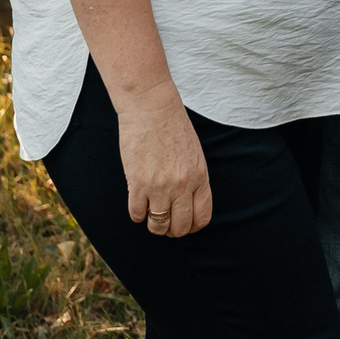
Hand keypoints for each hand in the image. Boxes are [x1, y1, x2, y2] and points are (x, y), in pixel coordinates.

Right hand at [117, 86, 212, 236]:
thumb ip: (194, 179)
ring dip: (155, 226)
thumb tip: (188, 203)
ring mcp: (160, 186)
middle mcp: (183, 185)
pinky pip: (137, 214)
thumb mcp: (194, 154)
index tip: (185, 226)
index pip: (202, 217)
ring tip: (151, 218)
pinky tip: (138, 204)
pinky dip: (137, 214)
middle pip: (181, 226)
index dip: (193, 226)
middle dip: (173, 230)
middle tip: (166, 226)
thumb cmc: (173, 126)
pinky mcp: (138, 183)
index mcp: (200, 177)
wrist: (151, 108)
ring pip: (158, 225)